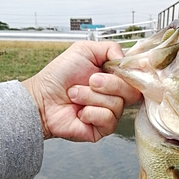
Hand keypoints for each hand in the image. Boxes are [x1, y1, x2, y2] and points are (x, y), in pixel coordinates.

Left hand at [22, 41, 141, 141]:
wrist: (41, 98)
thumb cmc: (59, 76)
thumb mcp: (84, 50)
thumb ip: (110, 48)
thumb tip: (126, 60)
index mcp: (115, 78)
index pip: (137, 78)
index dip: (131, 74)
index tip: (116, 69)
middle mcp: (115, 96)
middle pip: (132, 92)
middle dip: (109, 83)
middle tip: (90, 81)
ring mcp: (110, 114)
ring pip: (117, 105)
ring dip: (91, 97)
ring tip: (76, 95)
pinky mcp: (102, 129)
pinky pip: (108, 119)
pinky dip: (91, 112)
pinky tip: (79, 112)